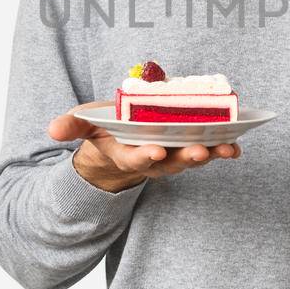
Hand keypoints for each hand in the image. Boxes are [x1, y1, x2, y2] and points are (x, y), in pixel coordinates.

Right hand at [47, 100, 241, 191]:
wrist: (124, 142)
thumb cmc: (106, 130)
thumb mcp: (85, 125)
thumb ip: (71, 126)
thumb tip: (52, 129)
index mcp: (127, 153)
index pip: (136, 158)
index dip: (144, 156)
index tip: (154, 151)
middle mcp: (153, 159)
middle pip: (171, 162)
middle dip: (185, 158)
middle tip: (199, 152)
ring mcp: (173, 156)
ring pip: (193, 158)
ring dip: (211, 154)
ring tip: (228, 148)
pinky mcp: (189, 148)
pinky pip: (209, 152)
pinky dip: (223, 150)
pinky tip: (237, 146)